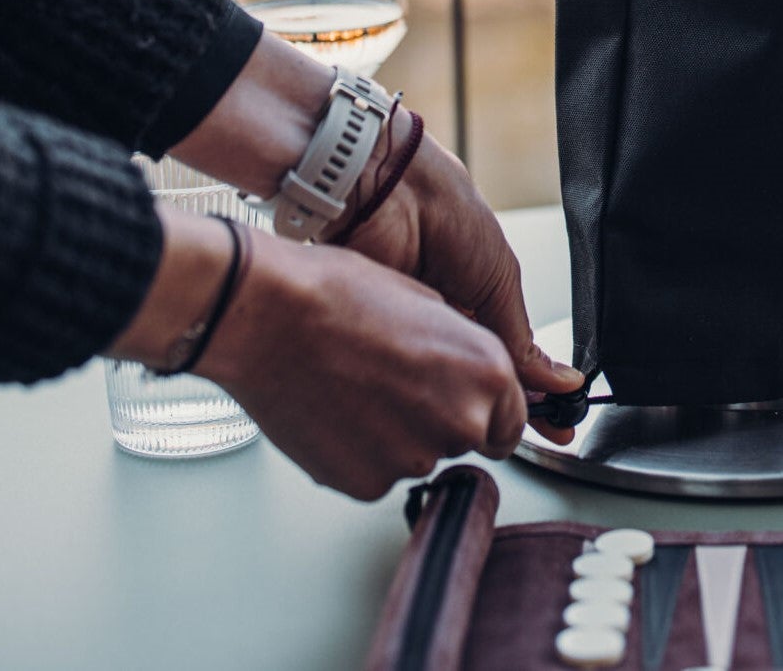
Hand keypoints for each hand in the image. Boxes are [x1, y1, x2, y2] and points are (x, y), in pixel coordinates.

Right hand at [113, 209, 527, 499]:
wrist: (272, 319)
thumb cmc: (341, 296)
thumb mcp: (429, 304)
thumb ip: (461, 352)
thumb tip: (464, 374)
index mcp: (487, 372)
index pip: (510, 421)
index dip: (487, 413)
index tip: (466, 407)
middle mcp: (461, 421)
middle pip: (466, 441)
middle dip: (441, 419)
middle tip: (398, 386)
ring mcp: (414, 458)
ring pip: (419, 457)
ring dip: (400, 435)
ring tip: (359, 388)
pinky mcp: (366, 484)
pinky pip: (377, 474)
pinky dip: (362, 453)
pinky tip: (338, 412)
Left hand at [327, 119, 584, 439]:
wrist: (390, 194)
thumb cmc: (448, 214)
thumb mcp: (500, 281)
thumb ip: (520, 341)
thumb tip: (557, 381)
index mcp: (480, 304)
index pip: (512, 362)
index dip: (535, 394)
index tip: (556, 424)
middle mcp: (445, 323)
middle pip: (475, 382)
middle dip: (499, 410)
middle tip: (522, 437)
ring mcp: (408, 335)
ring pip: (438, 388)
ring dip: (458, 405)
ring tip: (482, 425)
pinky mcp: (374, 343)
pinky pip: (399, 380)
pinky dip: (416, 394)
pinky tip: (433, 410)